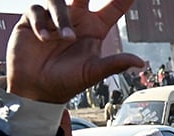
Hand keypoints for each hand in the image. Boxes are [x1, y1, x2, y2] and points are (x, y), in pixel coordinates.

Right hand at [8, 0, 143, 103]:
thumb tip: (141, 63)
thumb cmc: (68, 81)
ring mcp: (53, 18)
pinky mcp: (32, 20)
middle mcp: (75, 19)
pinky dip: (41, 24)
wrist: (38, 89)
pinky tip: (44, 39)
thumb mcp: (93, 72)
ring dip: (62, 18)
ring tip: (66, 38)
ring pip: (58, 1)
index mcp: (95, 28)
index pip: (113, 8)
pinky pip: (36, 10)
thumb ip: (115, 64)